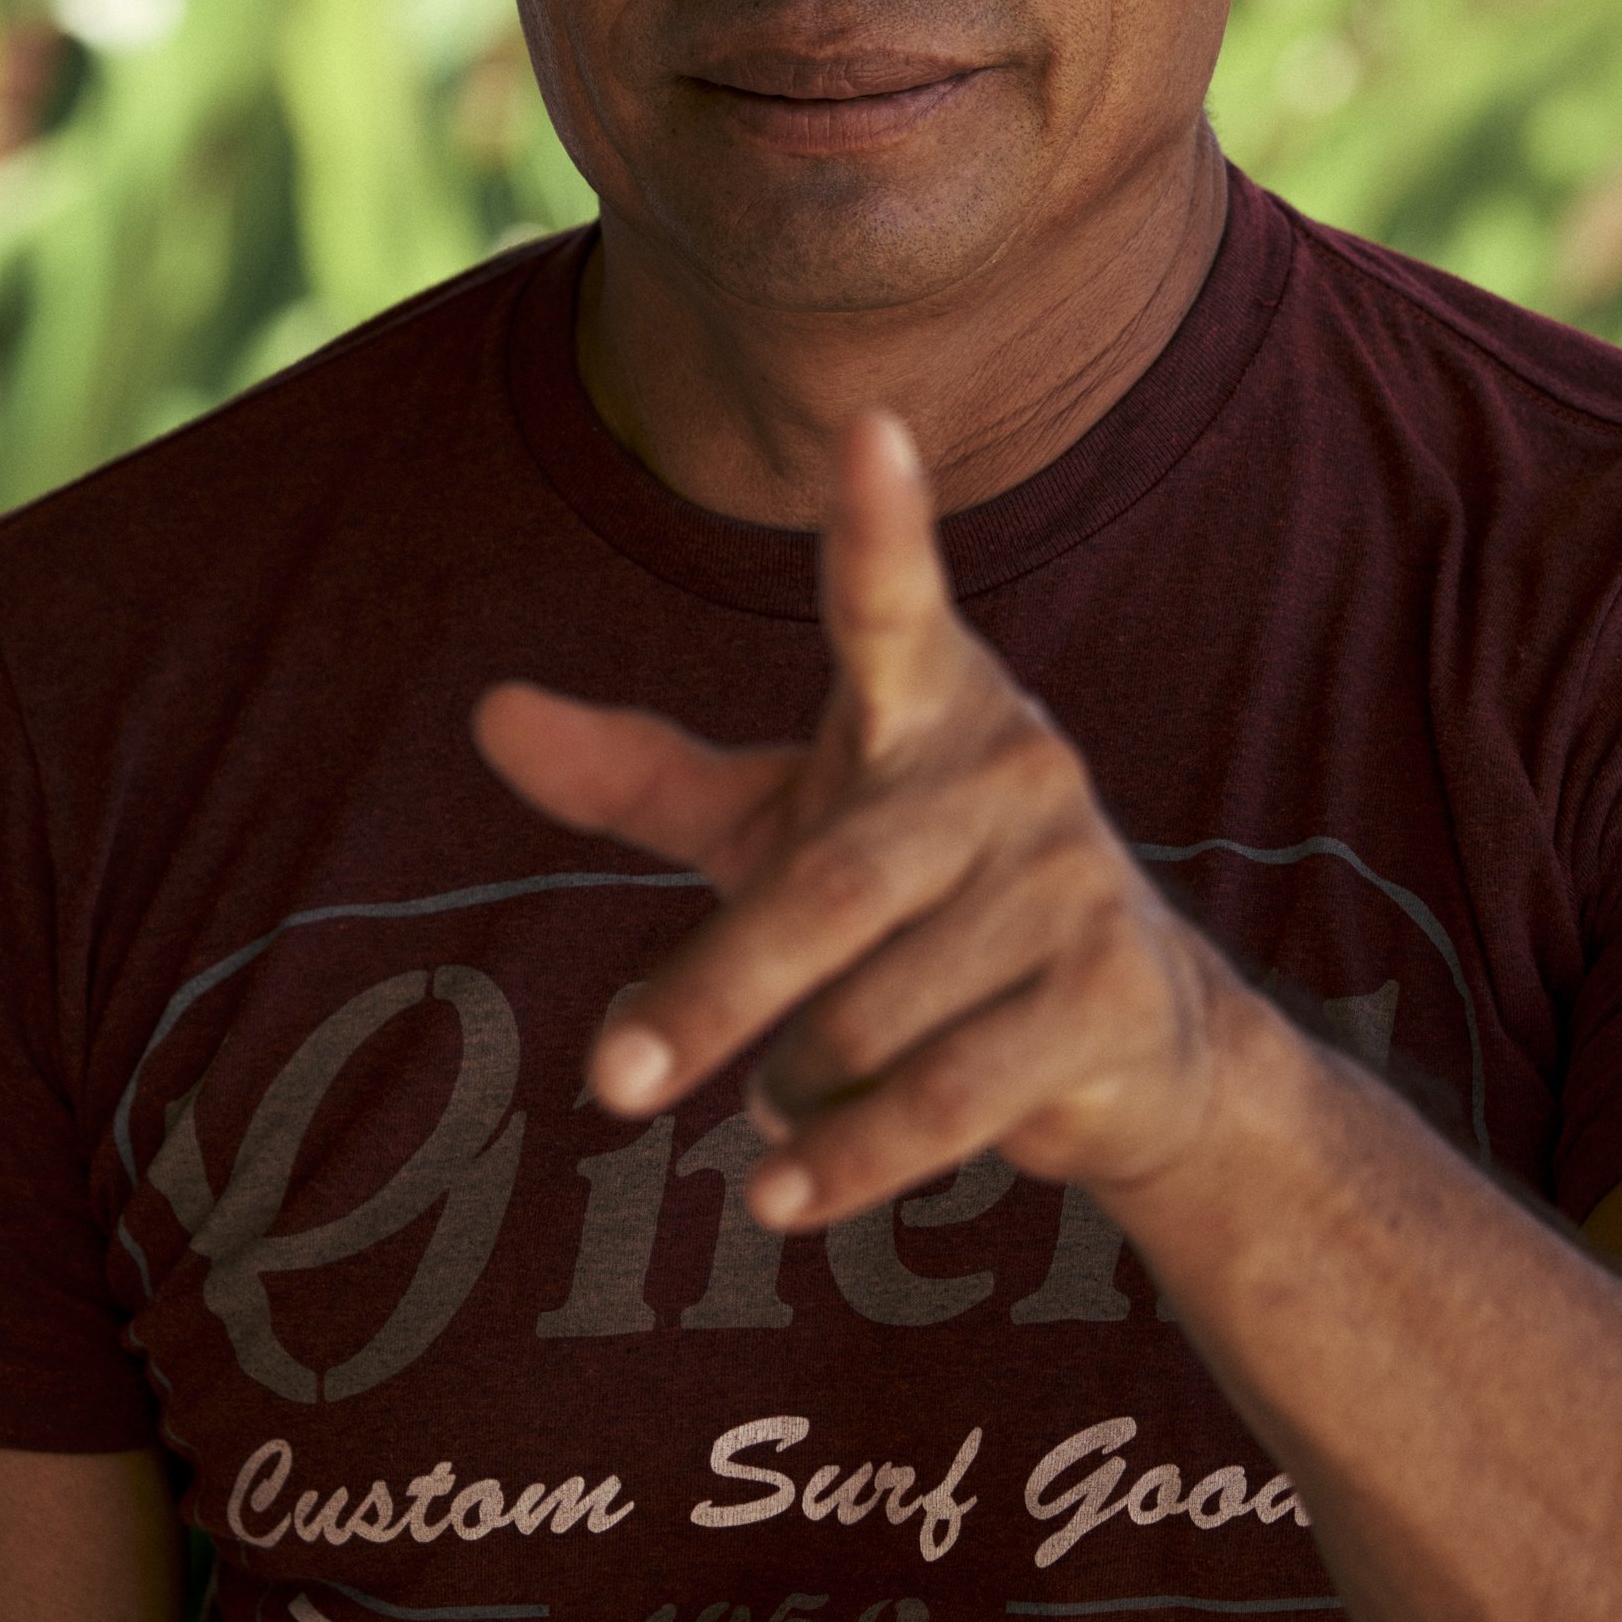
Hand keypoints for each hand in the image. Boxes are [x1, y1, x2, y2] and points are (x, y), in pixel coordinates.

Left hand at [472, 411, 1259, 1228]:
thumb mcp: (777, 826)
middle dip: (716, 995)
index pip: (891, 602)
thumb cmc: (918, 901)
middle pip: (828, 889)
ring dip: (792, 1081)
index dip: (880, 524)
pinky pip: (944, 1095)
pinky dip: (845, 1156)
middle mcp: (1011, 767)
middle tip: (610, 1082)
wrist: (1134, 1039)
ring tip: (771, 1106)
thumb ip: (642, 773)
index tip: (870, 428)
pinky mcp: (1110, 996)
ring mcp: (1070, 881)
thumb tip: (486, 711)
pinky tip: (781, 1193)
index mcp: (926, 703)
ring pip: (872, 1011)